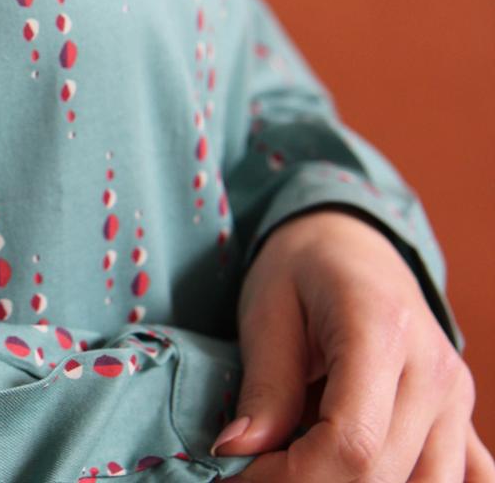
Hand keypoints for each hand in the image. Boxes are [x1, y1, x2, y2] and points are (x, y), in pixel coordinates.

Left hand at [211, 205, 493, 480]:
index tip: (243, 472)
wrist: (348, 240)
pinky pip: (461, 480)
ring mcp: (457, 399)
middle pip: (383, 477)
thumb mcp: (266, 310)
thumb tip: (236, 451)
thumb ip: (264, 385)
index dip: (293, 477)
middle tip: (257, 470)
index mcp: (381, 330)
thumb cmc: (300, 268)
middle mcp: (434, 371)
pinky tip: (359, 470)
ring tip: (300, 459)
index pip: (351, 445)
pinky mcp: (462, 418)